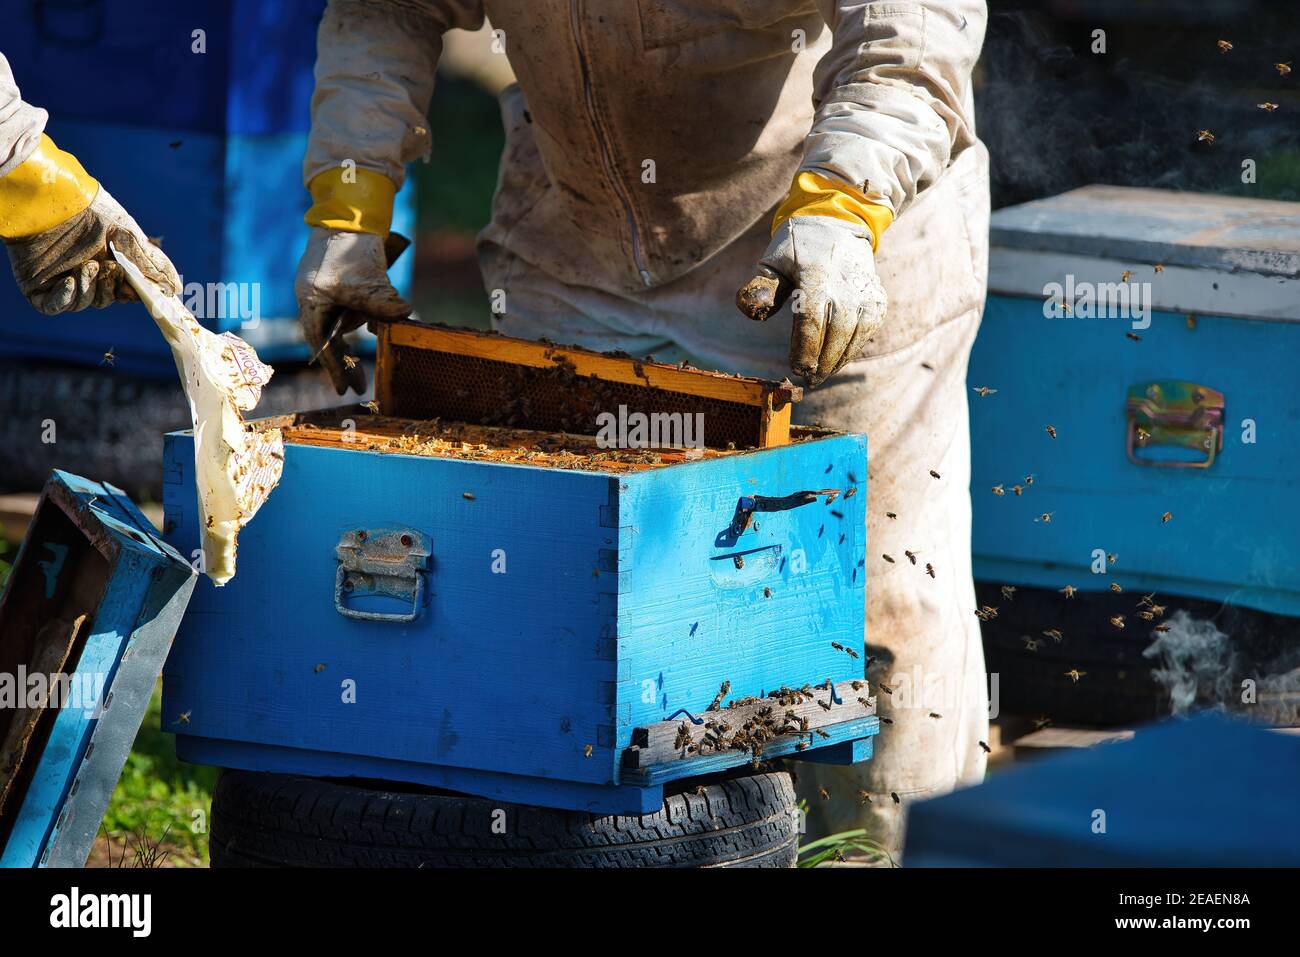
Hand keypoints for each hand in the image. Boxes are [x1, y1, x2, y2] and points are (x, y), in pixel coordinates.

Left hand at [4, 187, 179, 314]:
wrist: (49, 200)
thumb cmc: (90, 211)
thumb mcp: (129, 236)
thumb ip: (152, 264)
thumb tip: (175, 289)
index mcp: (108, 259)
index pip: (126, 289)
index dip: (133, 293)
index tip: (139, 290)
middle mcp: (85, 270)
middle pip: (108, 298)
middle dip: (111, 286)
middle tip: (110, 267)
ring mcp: (62, 279)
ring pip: (86, 302)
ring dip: (90, 288)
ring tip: (86, 265)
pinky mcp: (39, 286)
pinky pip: (55, 307)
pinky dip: (66, 298)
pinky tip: (70, 281)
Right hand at [295, 227, 410, 394]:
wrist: (349, 210)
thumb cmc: (349, 245)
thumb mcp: (365, 280)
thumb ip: (382, 302)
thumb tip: (405, 315)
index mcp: (311, 301)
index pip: (322, 343)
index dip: (333, 368)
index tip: (343, 390)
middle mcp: (317, 299)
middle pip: (331, 338)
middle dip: (345, 362)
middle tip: (360, 386)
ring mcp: (329, 290)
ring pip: (343, 324)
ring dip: (356, 340)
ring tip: (371, 355)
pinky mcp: (343, 281)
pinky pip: (352, 308)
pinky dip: (365, 320)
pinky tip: (378, 329)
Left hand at [737, 216, 886, 386]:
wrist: (837, 225)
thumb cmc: (797, 249)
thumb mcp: (773, 261)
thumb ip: (761, 287)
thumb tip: (751, 310)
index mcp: (816, 274)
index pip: (811, 319)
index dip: (805, 349)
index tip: (797, 369)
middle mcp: (845, 283)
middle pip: (837, 332)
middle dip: (823, 361)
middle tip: (809, 380)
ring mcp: (865, 290)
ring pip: (855, 334)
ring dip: (838, 359)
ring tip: (822, 374)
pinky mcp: (877, 297)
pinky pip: (868, 329)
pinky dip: (854, 348)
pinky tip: (838, 359)